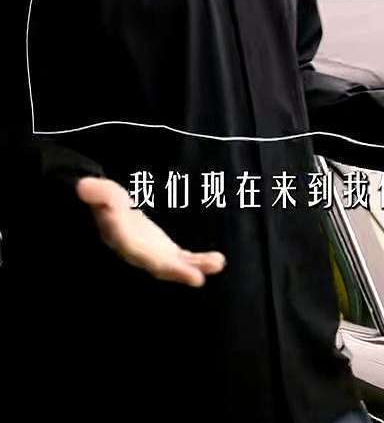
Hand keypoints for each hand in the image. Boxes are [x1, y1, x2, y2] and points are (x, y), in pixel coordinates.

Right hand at [75, 176, 225, 286]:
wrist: (108, 212)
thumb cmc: (106, 200)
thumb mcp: (101, 193)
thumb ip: (97, 192)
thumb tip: (83, 187)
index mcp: (121, 239)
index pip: (133, 248)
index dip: (148, 256)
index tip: (166, 260)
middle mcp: (138, 252)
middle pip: (158, 265)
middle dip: (177, 271)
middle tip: (198, 278)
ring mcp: (153, 255)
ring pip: (175, 265)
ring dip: (195, 267)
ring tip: (218, 263)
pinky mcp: (165, 252)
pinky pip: (183, 259)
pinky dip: (198, 261)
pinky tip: (218, 261)